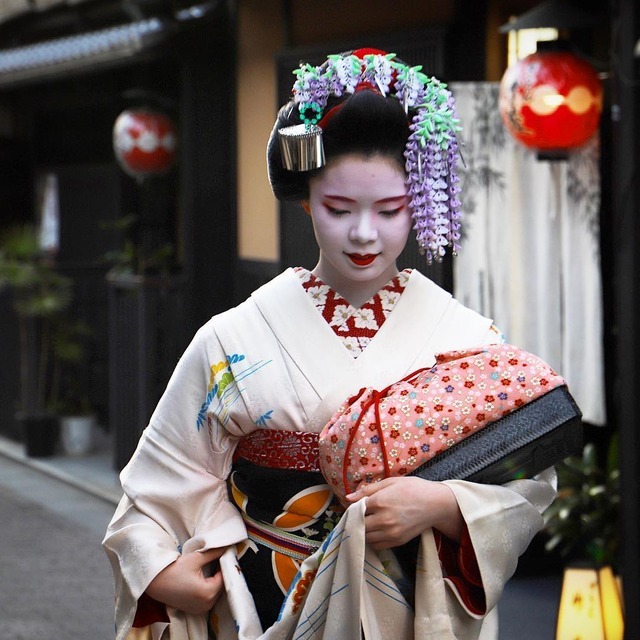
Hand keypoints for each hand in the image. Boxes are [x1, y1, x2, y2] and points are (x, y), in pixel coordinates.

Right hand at [145, 547, 225, 613]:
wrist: (156, 582)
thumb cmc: (174, 570)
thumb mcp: (196, 559)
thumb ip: (214, 553)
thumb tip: (226, 547)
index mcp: (207, 592)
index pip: (224, 577)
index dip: (225, 564)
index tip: (226, 554)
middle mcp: (206, 604)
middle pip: (221, 585)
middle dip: (221, 572)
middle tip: (220, 558)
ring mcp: (201, 609)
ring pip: (216, 592)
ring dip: (216, 580)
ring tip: (214, 566)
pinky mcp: (196, 610)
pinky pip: (209, 598)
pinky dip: (210, 588)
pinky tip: (206, 577)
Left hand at [345, 477, 462, 549]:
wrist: (435, 504)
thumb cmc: (413, 488)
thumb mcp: (390, 482)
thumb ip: (368, 490)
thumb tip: (348, 497)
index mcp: (380, 501)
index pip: (356, 509)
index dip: (352, 508)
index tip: (353, 507)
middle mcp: (383, 519)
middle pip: (358, 525)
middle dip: (355, 521)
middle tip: (357, 516)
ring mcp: (390, 533)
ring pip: (366, 537)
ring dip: (362, 532)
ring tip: (365, 524)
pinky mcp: (397, 541)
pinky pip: (376, 545)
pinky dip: (372, 540)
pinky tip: (375, 531)